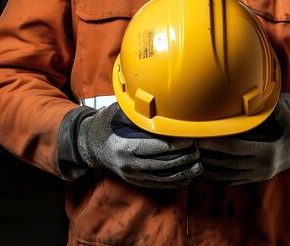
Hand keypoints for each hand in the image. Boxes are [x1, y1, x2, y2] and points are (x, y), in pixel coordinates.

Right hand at [77, 102, 201, 188]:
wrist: (90, 145)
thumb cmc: (107, 123)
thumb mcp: (120, 112)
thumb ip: (140, 112)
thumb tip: (164, 104)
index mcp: (127, 146)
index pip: (160, 148)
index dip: (180, 144)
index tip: (192, 138)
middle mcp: (130, 164)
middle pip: (166, 164)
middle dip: (186, 158)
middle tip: (199, 149)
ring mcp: (133, 176)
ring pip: (166, 178)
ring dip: (186, 172)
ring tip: (199, 163)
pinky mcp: (136, 182)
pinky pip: (161, 185)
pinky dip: (177, 181)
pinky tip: (188, 174)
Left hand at [198, 100, 289, 184]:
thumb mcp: (283, 114)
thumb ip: (264, 106)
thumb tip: (248, 91)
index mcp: (268, 151)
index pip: (235, 148)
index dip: (215, 144)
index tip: (200, 138)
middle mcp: (262, 167)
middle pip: (227, 163)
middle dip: (207, 155)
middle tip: (190, 145)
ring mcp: (258, 175)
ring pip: (226, 175)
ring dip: (208, 167)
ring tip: (192, 156)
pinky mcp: (255, 179)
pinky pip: (231, 181)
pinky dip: (215, 177)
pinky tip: (204, 168)